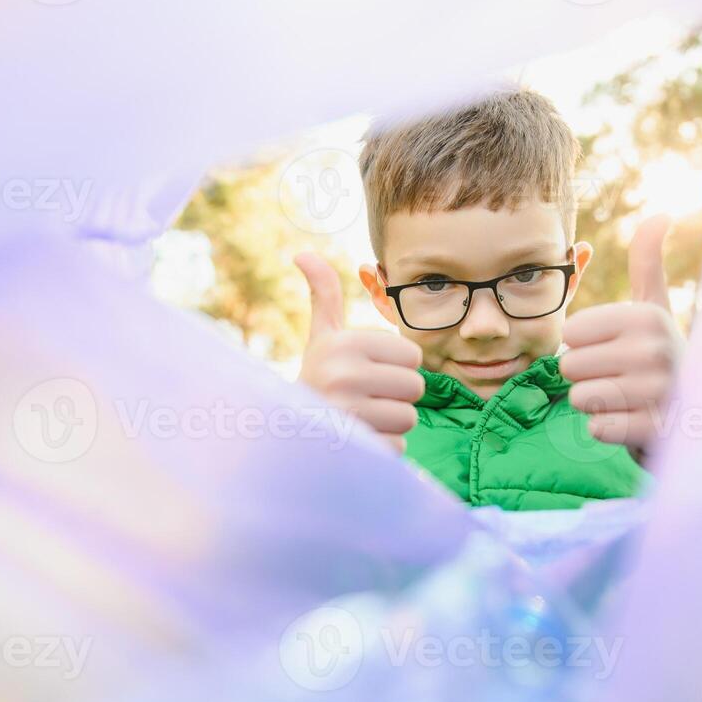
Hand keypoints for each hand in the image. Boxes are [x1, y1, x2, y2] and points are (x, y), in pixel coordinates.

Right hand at [294, 252, 425, 452]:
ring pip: (409, 418)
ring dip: (391, 424)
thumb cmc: (317, 381)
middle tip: (365, 399)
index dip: (395, 367)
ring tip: (361, 419)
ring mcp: (347, 415)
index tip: (366, 373)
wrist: (286, 436)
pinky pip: (398, 448)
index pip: (412, 356)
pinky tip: (357, 442)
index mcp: (342, 344)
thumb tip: (302, 253)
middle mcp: (342, 376)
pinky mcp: (354, 449)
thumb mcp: (321, 339)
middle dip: (396, 396)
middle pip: (416, 387)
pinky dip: (382, 448)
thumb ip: (323, 295)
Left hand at [559, 215, 683, 455]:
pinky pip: (597, 428)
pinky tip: (632, 422)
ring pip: (580, 398)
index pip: (572, 333)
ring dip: (597, 404)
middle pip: (570, 366)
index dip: (585, 347)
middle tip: (621, 380)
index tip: (616, 351)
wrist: (699, 418)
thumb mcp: (656, 309)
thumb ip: (648, 263)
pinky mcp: (654, 432)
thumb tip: (661, 214)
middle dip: (588, 377)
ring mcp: (656, 393)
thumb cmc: (663, 359)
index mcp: (648, 317)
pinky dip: (608, 429)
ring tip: (627, 400)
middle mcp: (654, 351)